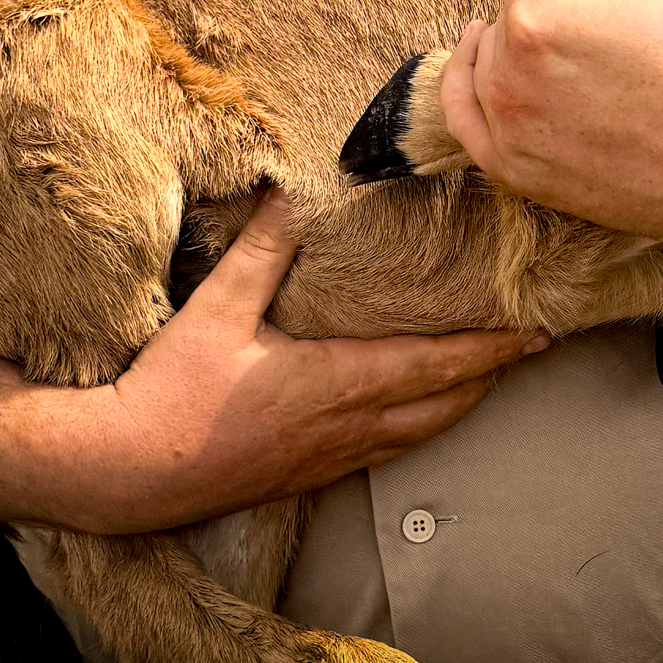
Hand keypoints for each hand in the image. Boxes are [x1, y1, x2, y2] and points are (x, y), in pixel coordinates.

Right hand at [72, 190, 547, 532]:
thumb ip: (265, 246)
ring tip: (489, 379)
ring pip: (419, 435)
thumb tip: (294, 185)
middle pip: (443, 404)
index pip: (437, 364)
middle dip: (493, 375)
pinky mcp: (305, 476)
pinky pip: (384, 453)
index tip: (535, 333)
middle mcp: (346, 427)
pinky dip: (419, 429)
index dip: (491, 349)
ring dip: (460, 405)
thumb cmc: (173, 391)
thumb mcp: (220, 304)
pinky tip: (415, 420)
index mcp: (337, 383)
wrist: (126, 474)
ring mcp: (328, 458)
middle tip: (533, 350)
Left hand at [438, 0, 662, 248]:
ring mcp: (506, 131)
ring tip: (600, 56)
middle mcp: (508, 79)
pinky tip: (490, 54)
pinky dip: (473, 77)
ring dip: (531, 33)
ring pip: (491, 42)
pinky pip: (463, 110)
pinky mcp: (514, 171)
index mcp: (541, 19)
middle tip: (626, 24)